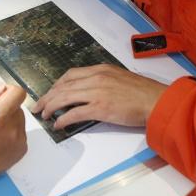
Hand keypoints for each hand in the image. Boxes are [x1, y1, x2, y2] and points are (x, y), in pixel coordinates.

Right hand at [0, 83, 26, 177]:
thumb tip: (0, 87)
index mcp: (1, 115)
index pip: (18, 93)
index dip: (7, 92)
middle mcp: (14, 127)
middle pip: (17, 107)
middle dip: (5, 108)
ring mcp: (19, 140)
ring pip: (19, 120)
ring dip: (8, 121)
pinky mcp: (21, 150)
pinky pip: (20, 134)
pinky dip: (11, 134)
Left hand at [31, 64, 168, 128]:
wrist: (157, 101)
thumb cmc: (143, 92)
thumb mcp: (121, 78)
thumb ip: (104, 81)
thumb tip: (92, 92)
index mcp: (101, 69)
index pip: (71, 74)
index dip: (57, 84)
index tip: (51, 92)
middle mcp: (96, 78)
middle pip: (63, 86)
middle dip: (48, 96)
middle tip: (39, 106)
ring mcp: (97, 92)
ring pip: (65, 98)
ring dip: (51, 107)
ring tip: (44, 115)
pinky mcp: (100, 108)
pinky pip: (74, 113)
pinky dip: (63, 119)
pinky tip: (58, 125)